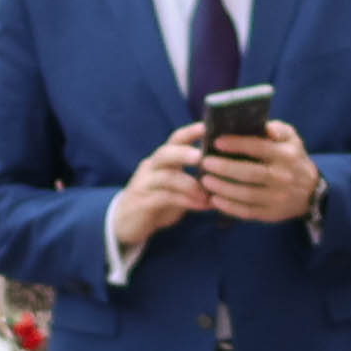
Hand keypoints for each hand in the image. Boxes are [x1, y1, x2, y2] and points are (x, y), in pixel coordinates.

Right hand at [105, 130, 212, 264]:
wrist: (126, 223)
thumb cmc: (157, 201)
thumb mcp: (175, 187)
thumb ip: (193, 178)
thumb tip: (224, 172)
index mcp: (161, 160)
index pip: (175, 140)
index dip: (190, 132)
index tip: (207, 127)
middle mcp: (151, 167)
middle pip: (165, 153)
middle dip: (183, 153)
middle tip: (201, 157)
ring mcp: (145, 184)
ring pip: (165, 177)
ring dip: (189, 184)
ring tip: (207, 194)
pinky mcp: (143, 203)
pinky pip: (165, 198)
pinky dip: (185, 201)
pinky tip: (202, 206)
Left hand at [194, 123, 321, 225]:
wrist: (311, 191)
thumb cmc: (292, 159)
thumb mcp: (292, 139)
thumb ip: (278, 129)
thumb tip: (266, 127)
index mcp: (287, 155)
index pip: (260, 148)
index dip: (237, 144)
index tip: (217, 141)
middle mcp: (283, 177)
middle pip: (250, 173)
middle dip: (224, 168)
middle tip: (205, 162)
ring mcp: (278, 198)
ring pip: (246, 194)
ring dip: (223, 188)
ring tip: (205, 180)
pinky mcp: (271, 214)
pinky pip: (248, 212)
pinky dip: (229, 207)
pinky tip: (214, 199)